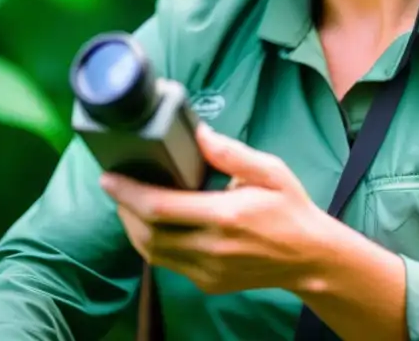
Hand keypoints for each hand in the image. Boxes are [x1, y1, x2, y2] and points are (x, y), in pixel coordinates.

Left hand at [99, 122, 330, 294]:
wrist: (310, 258)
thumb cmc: (290, 209)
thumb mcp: (271, 171)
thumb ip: (232, 153)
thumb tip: (199, 133)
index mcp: (226, 216)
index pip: (160, 208)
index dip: (128, 193)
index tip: (109, 177)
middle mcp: (213, 248)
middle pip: (148, 234)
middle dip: (124, 210)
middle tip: (117, 186)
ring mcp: (208, 271)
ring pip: (152, 254)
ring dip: (134, 228)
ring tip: (129, 203)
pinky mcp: (208, 283)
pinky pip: (168, 264)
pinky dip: (153, 243)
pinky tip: (156, 223)